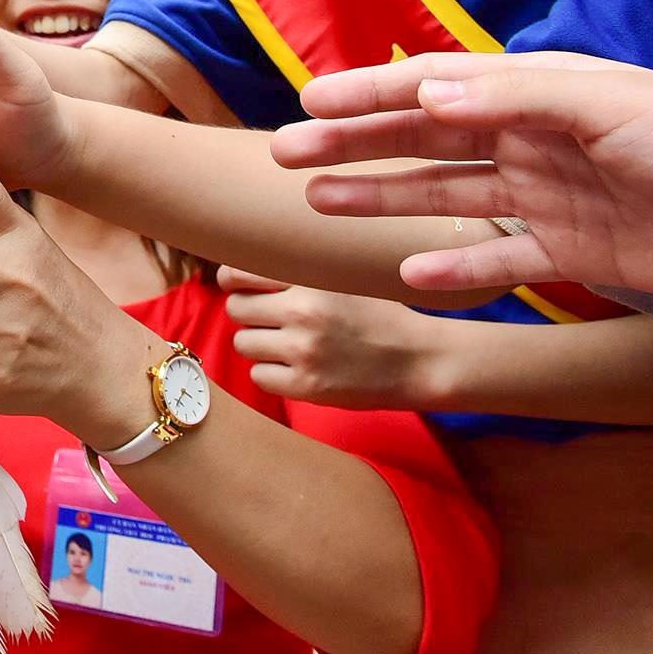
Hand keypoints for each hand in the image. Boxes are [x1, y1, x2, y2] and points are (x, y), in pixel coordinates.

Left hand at [218, 267, 438, 409]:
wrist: (420, 360)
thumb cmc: (379, 315)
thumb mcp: (344, 275)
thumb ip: (298, 268)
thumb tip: (239, 267)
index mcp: (311, 279)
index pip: (238, 273)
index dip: (232, 280)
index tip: (237, 285)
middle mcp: (304, 312)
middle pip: (236, 309)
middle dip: (248, 313)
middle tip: (270, 318)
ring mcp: (304, 351)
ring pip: (243, 344)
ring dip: (258, 344)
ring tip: (287, 343)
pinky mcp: (308, 386)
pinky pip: (259, 376)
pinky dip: (271, 373)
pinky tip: (295, 367)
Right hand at [273, 52, 652, 306]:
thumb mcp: (611, 103)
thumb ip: (515, 97)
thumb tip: (426, 96)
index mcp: (540, 93)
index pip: (436, 88)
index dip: (369, 93)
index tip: (308, 102)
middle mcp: (535, 140)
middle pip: (424, 140)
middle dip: (353, 144)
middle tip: (284, 155)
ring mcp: (552, 198)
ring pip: (446, 196)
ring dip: (380, 197)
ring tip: (317, 200)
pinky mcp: (578, 255)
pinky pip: (500, 262)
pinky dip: (454, 269)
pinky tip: (407, 274)